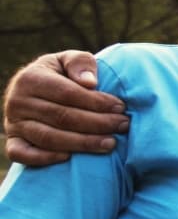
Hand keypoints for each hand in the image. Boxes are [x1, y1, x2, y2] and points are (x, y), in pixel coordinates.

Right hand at [5, 52, 122, 166]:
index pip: (67, 93)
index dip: (96, 102)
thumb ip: (80, 63)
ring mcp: (13, 123)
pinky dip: (43, 158)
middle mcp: (17, 102)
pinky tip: (70, 158)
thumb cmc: (60, 75)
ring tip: (110, 143)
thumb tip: (90, 83)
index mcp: (30, 78)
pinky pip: (20, 153)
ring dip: (82, 143)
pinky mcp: (13, 142)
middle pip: (61, 117)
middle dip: (97, 123)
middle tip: (123, 126)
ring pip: (48, 137)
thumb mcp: (68, 60)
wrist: (35, 92)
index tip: (120, 108)